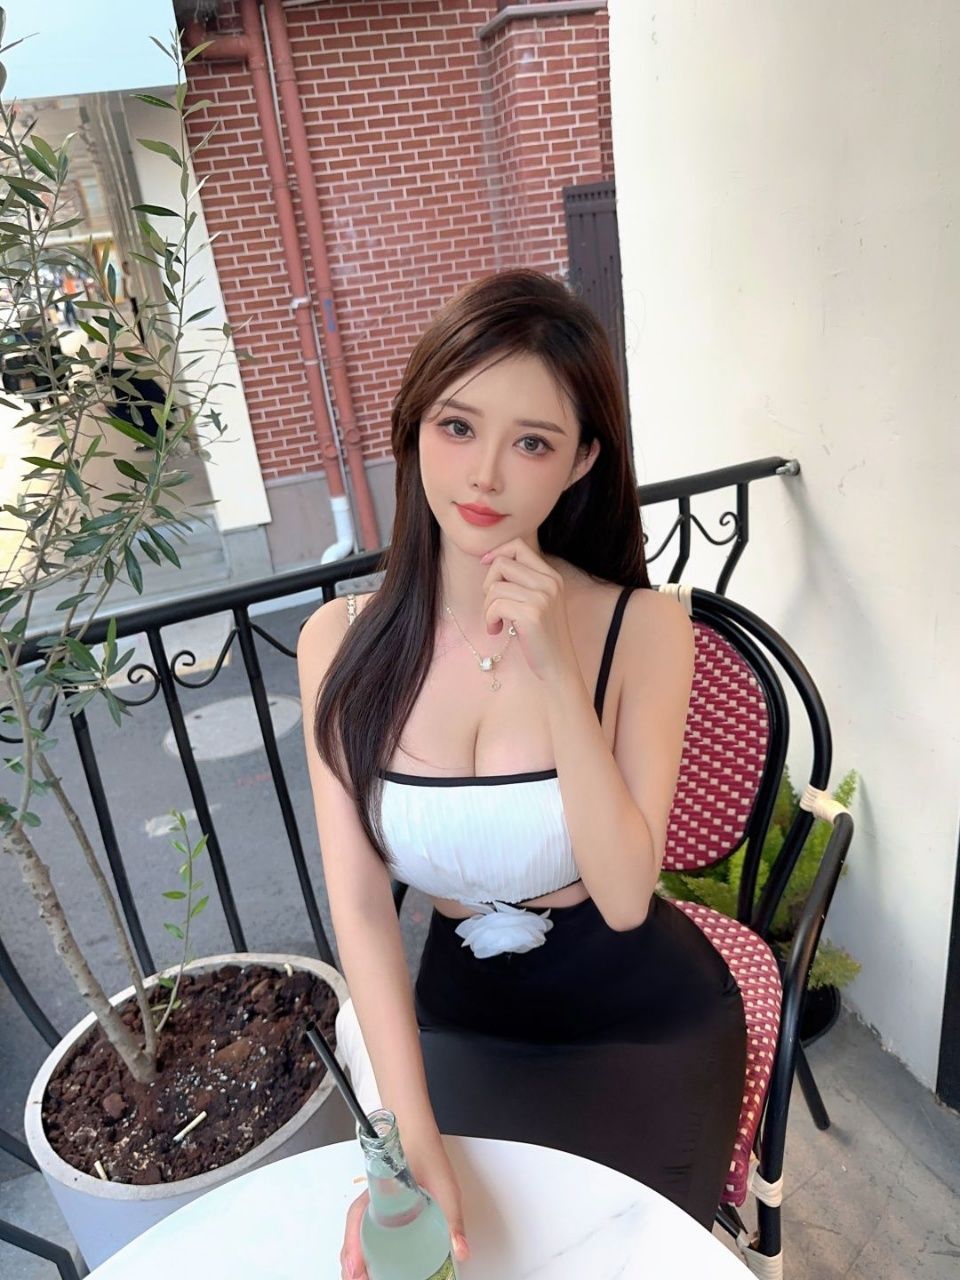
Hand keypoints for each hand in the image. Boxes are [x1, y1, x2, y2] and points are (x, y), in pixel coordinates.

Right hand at [340, 1137, 468, 1278]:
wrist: (421, 1135)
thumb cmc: (428, 1156)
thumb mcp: (446, 1190)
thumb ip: (453, 1221)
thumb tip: (461, 1251)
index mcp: (379, 1193)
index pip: (356, 1221)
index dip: (352, 1248)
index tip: (355, 1271)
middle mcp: (371, 1200)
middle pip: (352, 1233)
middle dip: (351, 1262)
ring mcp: (373, 1204)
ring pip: (355, 1232)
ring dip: (355, 1257)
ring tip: (362, 1277)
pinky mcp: (380, 1206)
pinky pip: (363, 1228)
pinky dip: (361, 1247)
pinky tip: (371, 1261)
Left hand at [480, 538, 578, 683]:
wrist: (558, 668)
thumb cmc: (542, 638)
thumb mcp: (539, 603)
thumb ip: (523, 582)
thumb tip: (491, 561)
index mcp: (552, 576)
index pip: (518, 546)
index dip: (496, 552)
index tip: (485, 566)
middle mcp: (549, 582)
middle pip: (502, 564)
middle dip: (488, 585)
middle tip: (493, 607)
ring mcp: (542, 597)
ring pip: (494, 587)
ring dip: (487, 608)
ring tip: (496, 623)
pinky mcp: (531, 614)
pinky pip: (495, 605)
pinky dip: (489, 619)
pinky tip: (497, 630)